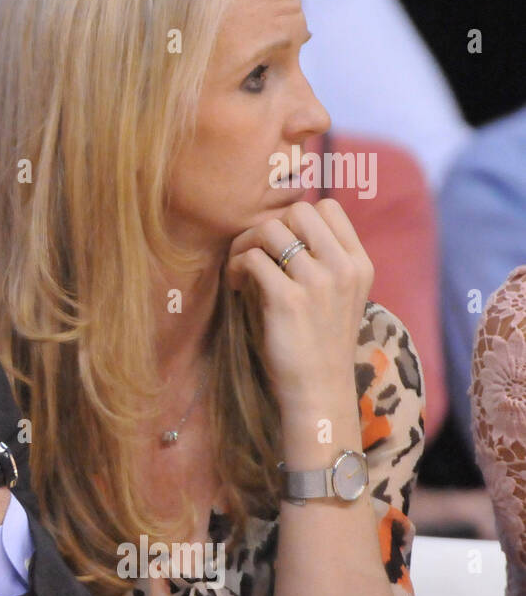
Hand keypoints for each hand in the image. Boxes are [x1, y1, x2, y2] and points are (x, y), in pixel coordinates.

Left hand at [226, 199, 372, 416]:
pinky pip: (252, 259)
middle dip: (268, 226)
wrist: (318, 388)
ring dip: (245, 245)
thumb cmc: (320, 341)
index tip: (280, 244)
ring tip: (241, 271)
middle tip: (253, 253)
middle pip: (298, 210)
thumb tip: (282, 225)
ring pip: (270, 230)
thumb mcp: (340, 295)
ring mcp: (318, 282)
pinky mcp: (288, 300)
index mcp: (359, 263)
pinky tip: (237, 286)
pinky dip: (236, 267)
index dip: (296, 218)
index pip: (327, 207)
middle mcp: (343, 267)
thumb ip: (325, 259)